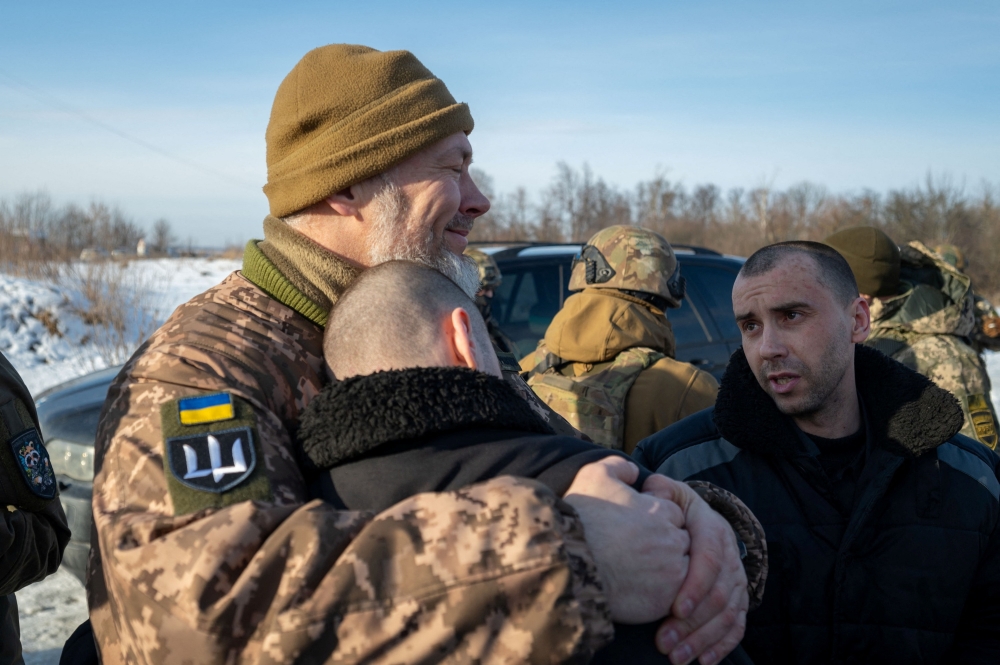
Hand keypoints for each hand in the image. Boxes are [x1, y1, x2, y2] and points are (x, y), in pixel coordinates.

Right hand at [562, 456, 689, 622]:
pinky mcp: (663, 601)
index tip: (634, 529)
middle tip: (634, 552)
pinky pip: (669, 597)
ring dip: (663, 571)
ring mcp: (671, 573)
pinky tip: (633, 589)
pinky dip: (656, 594)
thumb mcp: (594, 476)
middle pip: (679, 543)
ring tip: (634, 572)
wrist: (566, 562)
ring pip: (678, 571)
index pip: (673, 516)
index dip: (653, 522)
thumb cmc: (581, 519)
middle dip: (663, 546)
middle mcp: (672, 541)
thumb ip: (619, 467)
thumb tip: (633, 471)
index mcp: (662, 511)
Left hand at [642, 474, 748, 664]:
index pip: (710, 558)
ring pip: (727, 613)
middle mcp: (730, 554)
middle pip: (718, 594)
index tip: (673, 609)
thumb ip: (657, 491)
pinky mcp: (738, 597)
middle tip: (664, 643)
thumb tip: (650, 492)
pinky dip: (722, 645)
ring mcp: (736, 577)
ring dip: (702, 639)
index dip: (694, 586)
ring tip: (676, 657)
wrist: (695, 516)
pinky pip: (737, 624)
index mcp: (712, 527)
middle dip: (692, 623)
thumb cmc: (671, 506)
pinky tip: (704, 661)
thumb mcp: (666, 492)